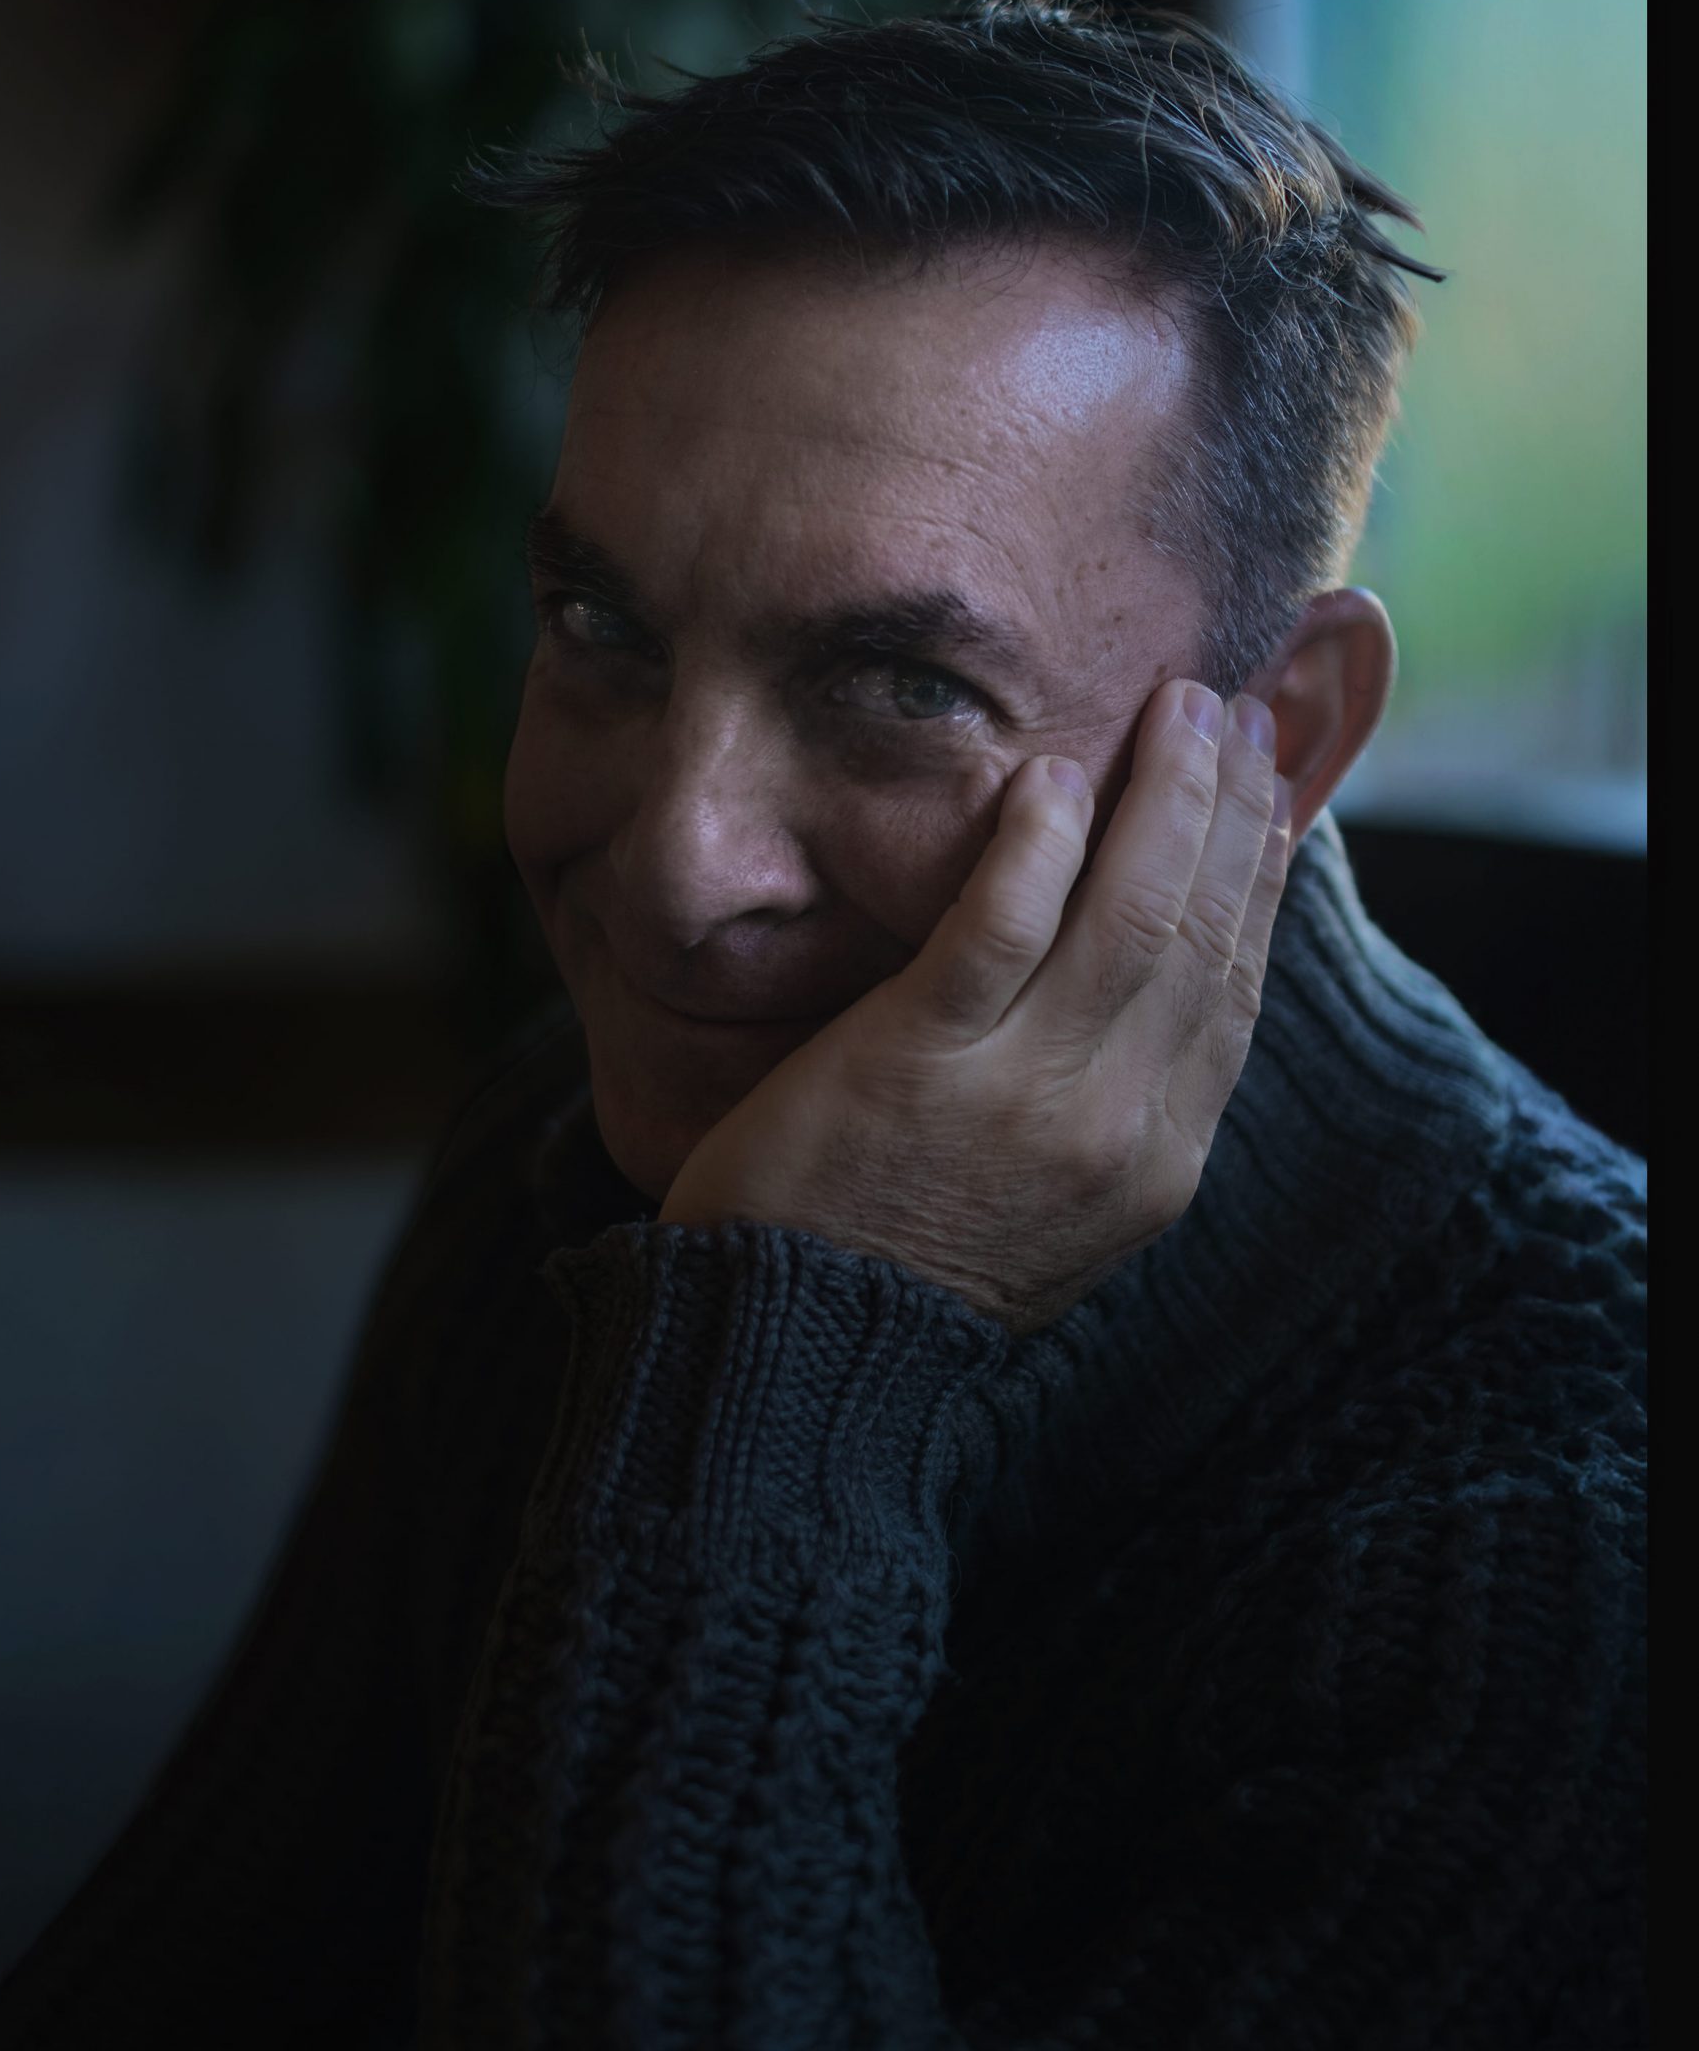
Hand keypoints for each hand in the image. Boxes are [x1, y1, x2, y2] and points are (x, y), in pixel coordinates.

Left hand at [658, 682, 1293, 1336]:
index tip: (1269, 795)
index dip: (1259, 878)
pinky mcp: (916, 1060)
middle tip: (1231, 714)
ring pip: (1128, 918)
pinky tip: (1051, 773)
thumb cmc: (912, 1262)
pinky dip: (1037, 845)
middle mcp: (1113, 1128)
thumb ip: (1117, 1106)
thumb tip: (1160, 997)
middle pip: (1200, 936)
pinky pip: (998, 929)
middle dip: (1228, 812)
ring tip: (1176, 713)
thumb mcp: (1058, 1209)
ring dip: (1164, 802)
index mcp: (1157, 1163)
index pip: (1235, 990)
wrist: (796, 1351)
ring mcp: (1020, 1094)